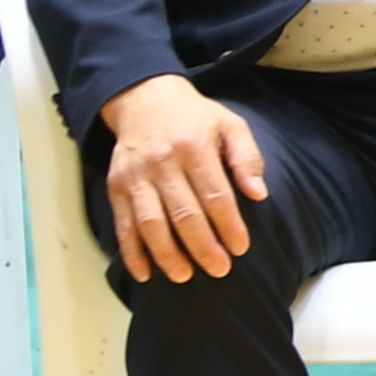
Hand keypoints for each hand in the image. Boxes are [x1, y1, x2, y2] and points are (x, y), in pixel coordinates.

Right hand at [100, 75, 266, 280]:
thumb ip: (247, 158)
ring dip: (166, 254)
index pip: (215, 194)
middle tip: (219, 270)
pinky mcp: (116, 186)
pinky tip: (144, 272)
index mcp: (194, 147)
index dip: (228, 225)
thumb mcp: (230, 125)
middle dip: (202, 246)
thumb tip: (259, 194)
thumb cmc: (195, 117)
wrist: (145, 99)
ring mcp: (136, 176)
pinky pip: (123, 224)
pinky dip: (131, 252)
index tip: (241, 248)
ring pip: (150, 222)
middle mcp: (162, 163)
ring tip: (184, 275)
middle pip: (183, 213)